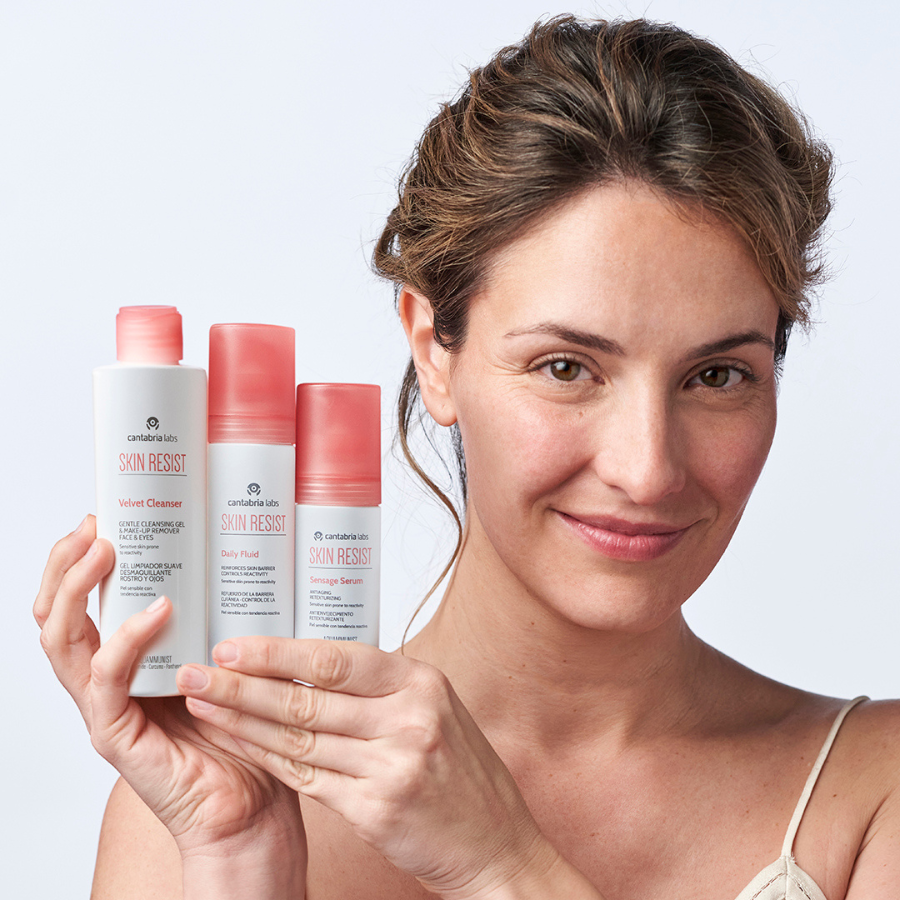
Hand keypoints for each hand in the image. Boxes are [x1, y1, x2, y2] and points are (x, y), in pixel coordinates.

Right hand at [34, 516, 305, 896]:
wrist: (255, 805)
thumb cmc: (247, 728)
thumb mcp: (234, 654)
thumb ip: (226, 614)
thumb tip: (250, 548)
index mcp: (129, 658)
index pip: (83, 602)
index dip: (80, 558)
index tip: (104, 514)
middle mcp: (106, 680)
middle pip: (56, 615)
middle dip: (65, 564)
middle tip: (95, 525)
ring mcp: (106, 708)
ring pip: (62, 642)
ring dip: (77, 590)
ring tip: (104, 551)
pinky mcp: (118, 736)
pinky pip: (106, 681)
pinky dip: (126, 640)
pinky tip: (155, 611)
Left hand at [176, 636, 564, 898]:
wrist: (497, 844)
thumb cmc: (463, 775)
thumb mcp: (435, 712)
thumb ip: (383, 690)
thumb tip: (315, 663)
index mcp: (422, 683)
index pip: (337, 658)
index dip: (279, 652)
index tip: (235, 646)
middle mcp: (410, 718)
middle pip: (310, 695)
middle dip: (245, 683)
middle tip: (200, 671)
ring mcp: (394, 765)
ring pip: (300, 737)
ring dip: (243, 721)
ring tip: (203, 705)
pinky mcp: (378, 809)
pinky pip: (308, 779)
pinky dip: (268, 761)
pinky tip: (239, 748)